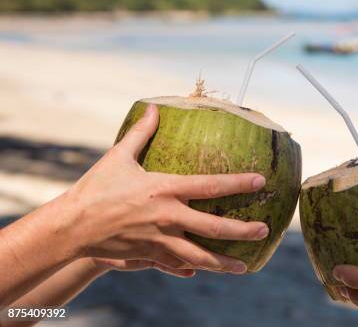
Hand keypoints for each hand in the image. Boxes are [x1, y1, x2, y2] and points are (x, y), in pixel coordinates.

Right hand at [59, 104, 268, 273]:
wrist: (71, 226)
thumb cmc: (96, 188)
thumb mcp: (119, 156)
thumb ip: (141, 133)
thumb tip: (153, 107)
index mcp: (165, 189)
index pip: (211, 185)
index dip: (239, 183)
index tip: (261, 182)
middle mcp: (168, 216)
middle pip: (214, 227)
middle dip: (242, 230)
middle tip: (264, 230)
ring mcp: (160, 240)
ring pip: (200, 256)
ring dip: (224, 262)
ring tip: (244, 265)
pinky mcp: (150, 255)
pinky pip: (177, 265)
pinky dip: (194, 268)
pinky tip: (206, 271)